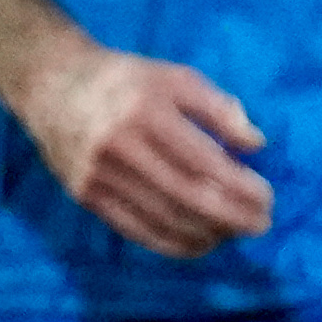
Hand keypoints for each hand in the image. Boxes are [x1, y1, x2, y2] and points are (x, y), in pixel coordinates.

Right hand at [12, 44, 271, 254]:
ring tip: (235, 233)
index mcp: (147, 113)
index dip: (240, 187)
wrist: (54, 86)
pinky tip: (200, 243)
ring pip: (162, 219)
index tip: (267, 197)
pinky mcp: (85, 196)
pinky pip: (134, 230)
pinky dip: (172, 244)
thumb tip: (256, 145)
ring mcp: (98, 176)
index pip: (203, 162)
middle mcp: (119, 147)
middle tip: (261, 225)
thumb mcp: (176, 78)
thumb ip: (219, 108)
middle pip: (186, 196)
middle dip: (231, 217)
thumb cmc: (128, 81)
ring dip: (207, 234)